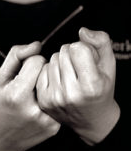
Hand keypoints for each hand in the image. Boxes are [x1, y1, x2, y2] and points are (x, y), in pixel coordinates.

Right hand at [0, 42, 59, 150]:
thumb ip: (16, 56)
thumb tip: (37, 45)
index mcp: (17, 94)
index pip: (38, 60)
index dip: (29, 63)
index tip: (21, 72)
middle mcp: (34, 108)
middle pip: (49, 72)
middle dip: (39, 73)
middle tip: (27, 85)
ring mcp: (46, 119)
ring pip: (57, 87)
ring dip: (46, 87)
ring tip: (32, 96)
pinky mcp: (54, 127)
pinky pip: (59, 102)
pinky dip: (50, 101)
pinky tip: (37, 107)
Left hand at [36, 28, 119, 144]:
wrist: (92, 119)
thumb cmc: (101, 89)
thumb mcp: (108, 65)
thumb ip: (101, 42)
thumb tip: (82, 31)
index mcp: (91, 86)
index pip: (77, 48)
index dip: (83, 49)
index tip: (88, 60)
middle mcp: (72, 93)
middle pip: (62, 52)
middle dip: (71, 55)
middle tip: (79, 69)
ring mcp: (55, 98)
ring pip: (51, 60)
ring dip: (60, 62)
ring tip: (70, 75)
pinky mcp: (44, 100)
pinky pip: (41, 70)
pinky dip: (49, 71)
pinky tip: (59, 80)